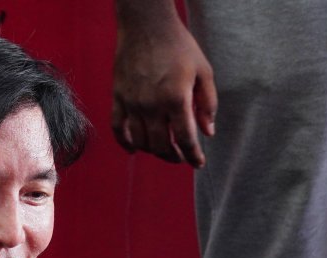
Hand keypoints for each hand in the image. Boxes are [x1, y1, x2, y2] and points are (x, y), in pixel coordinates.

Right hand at [112, 11, 215, 166]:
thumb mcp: (203, 71)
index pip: (185, 138)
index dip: (193, 155)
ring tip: (163, 150)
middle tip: (181, 157)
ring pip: (140, 141)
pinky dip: (125, 142)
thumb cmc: (178, 45)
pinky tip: (133, 149)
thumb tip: (208, 131)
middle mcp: (152, 105)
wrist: (146, 26)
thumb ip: (207, 103)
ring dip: (152, 151)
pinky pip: (118, 128)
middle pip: (161, 145)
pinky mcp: (118, 98)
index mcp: (176, 98)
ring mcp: (132, 103)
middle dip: (174, 156)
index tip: (198, 162)